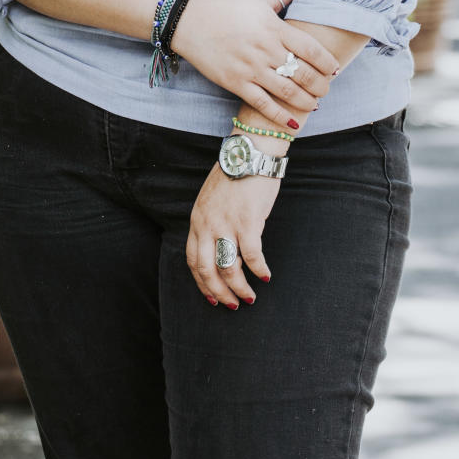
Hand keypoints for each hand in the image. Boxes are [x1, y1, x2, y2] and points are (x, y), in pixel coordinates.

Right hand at [171, 0, 336, 131]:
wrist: (189, 21)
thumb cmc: (226, 9)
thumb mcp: (256, 0)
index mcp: (273, 27)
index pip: (310, 48)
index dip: (327, 61)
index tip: (335, 69)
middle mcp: (265, 49)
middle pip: (302, 72)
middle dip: (320, 85)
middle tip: (327, 89)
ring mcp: (250, 68)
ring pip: (287, 91)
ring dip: (306, 101)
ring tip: (315, 104)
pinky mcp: (235, 82)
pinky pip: (263, 104)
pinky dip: (281, 116)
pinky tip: (294, 123)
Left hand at [187, 162, 279, 307]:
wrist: (249, 153)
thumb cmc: (234, 175)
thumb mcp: (211, 200)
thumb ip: (210, 224)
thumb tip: (220, 250)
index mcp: (196, 221)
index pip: (193, 261)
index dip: (202, 284)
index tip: (212, 298)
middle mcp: (207, 225)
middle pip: (207, 271)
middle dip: (219, 294)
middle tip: (233, 305)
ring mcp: (226, 224)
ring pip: (228, 269)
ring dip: (239, 288)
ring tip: (250, 297)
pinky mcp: (248, 222)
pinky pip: (252, 256)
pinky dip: (259, 270)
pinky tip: (265, 275)